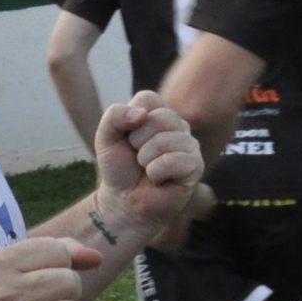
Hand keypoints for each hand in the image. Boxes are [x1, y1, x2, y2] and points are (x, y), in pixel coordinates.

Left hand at [94, 89, 204, 237]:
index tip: (127, 139)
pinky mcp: (196, 166)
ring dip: (145, 159)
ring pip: (165, 140)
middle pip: (160, 117)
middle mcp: (178, 126)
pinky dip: (156, 172)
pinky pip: (175, 160)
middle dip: (138, 141)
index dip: (129, 121)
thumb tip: (142, 114)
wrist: (124, 202)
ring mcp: (189, 145)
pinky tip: (157, 179)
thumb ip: (114, 115)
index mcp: (158, 113)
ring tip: (146, 169)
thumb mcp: (106, 138)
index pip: (147, 98)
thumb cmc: (119, 168)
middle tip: (137, 158)